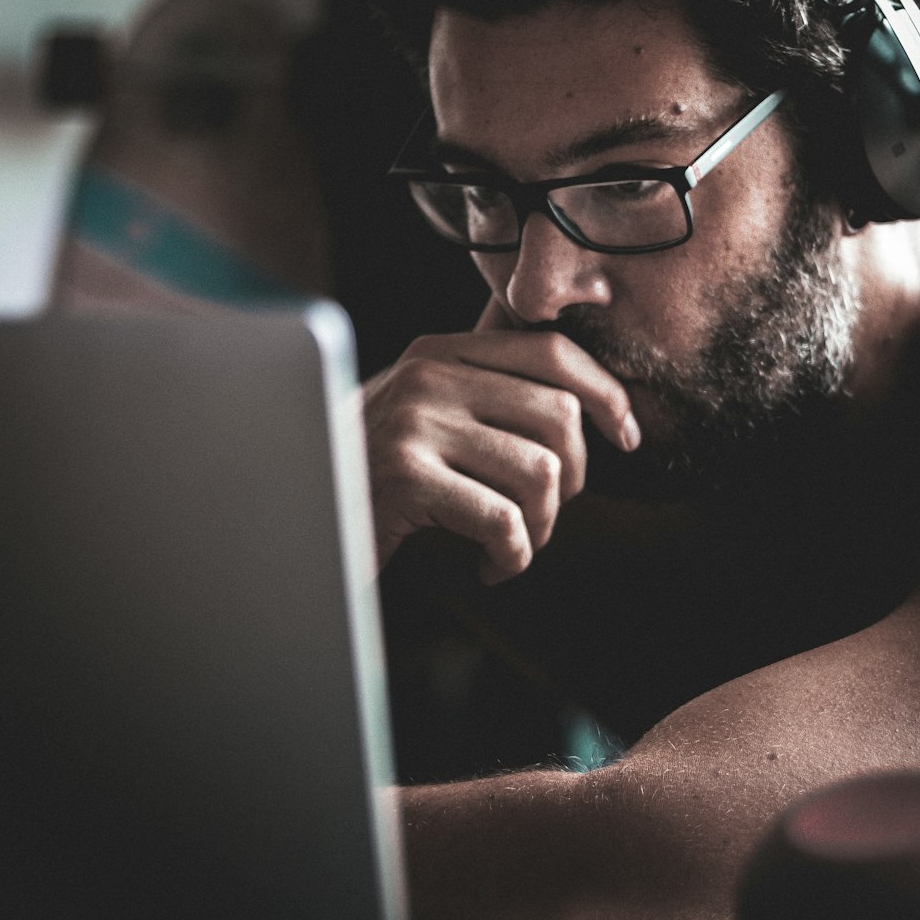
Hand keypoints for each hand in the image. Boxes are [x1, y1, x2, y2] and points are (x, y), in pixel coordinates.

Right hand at [363, 299, 640, 582]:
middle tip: (543, 513)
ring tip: (510, 545)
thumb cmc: (370, 478)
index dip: (605, 393)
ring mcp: (415, 422)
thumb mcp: (423, 414)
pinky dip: (512, 558)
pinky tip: (487, 568)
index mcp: (440, 352)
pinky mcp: (405, 476)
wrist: (292, 521)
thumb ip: (484, 390)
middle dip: (573, 478)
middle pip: (559, 416)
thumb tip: (583, 394)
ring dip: (541, 528)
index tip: (627, 435)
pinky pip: (504, 521)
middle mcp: (429, 376)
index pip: (552, 351)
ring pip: (540, 472)